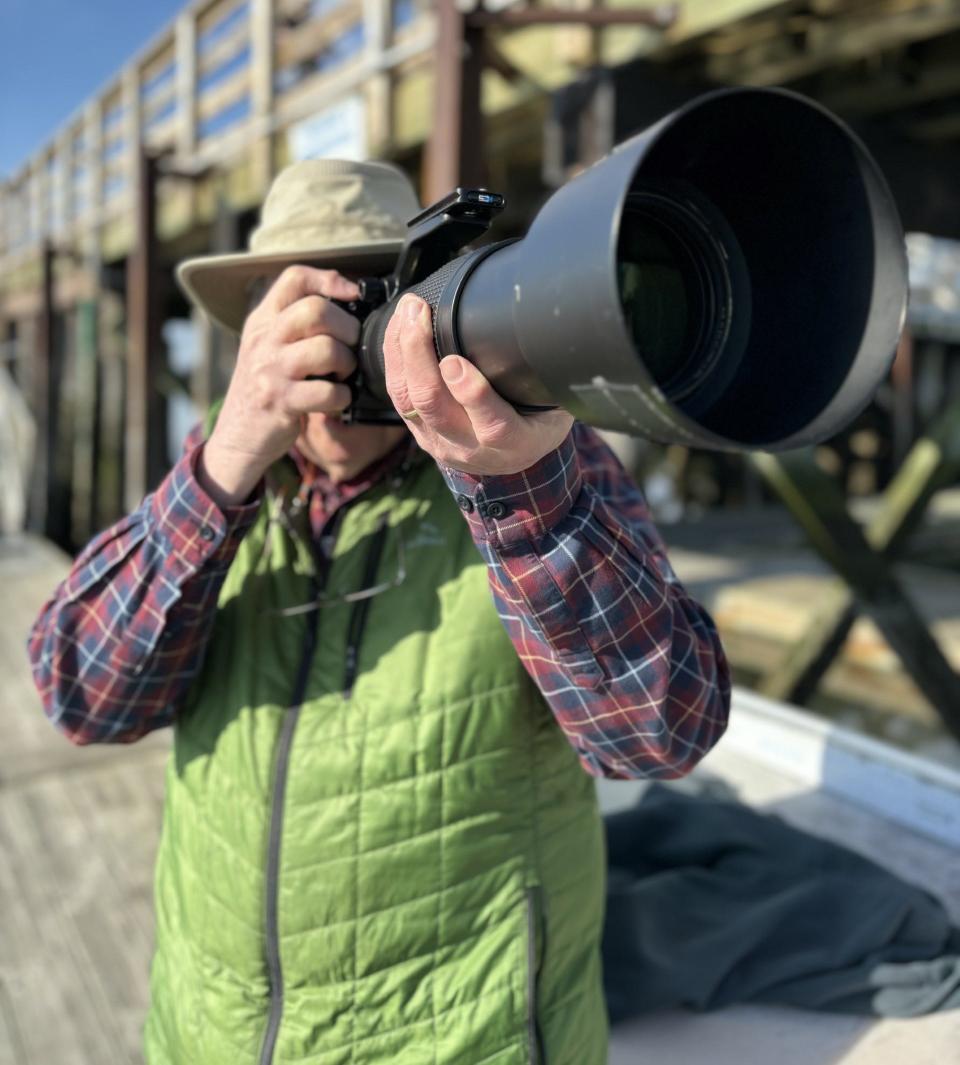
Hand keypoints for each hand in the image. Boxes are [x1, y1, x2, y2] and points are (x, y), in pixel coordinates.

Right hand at [198, 266, 359, 505]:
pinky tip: (337, 400)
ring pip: (326, 349)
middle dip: (347, 327)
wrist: (236, 436)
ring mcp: (271, 370)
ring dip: (347, 363)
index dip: (330, 279)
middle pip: (316, 309)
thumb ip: (298, 325)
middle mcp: (264, 339)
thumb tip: (351, 305)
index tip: (353, 294)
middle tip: (350, 346)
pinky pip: (328, 392)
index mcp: (263, 320)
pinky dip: (343, 397)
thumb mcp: (270, 347)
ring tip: (343, 375)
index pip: (295, 278)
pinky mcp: (281, 402)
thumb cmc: (266, 388)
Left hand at [384, 294, 573, 476]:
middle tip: (418, 313)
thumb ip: (549, 383)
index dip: (471, 394)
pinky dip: (394, 359)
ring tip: (406, 312)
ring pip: (410, 401)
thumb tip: (554, 331)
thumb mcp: (556, 408)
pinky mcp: (420, 433)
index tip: (454, 361)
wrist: (514, 460)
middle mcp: (472, 448)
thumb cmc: (538, 421)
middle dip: (420, 356)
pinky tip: (397, 329)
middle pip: (435, 407)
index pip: (492, 425)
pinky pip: (400, 397)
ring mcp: (441, 442)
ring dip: (402, 353)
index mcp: (514, 443)